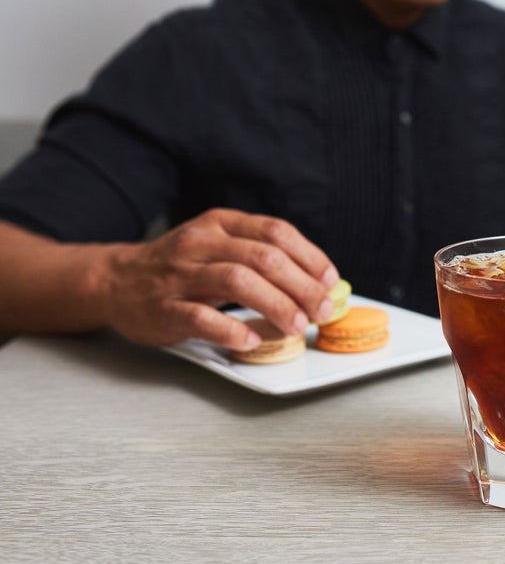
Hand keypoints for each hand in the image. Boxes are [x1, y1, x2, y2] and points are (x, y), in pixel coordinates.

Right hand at [101, 208, 338, 349]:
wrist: (115, 281)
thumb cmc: (181, 267)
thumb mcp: (219, 246)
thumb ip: (261, 256)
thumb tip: (318, 281)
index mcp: (221, 224)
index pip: (276, 232)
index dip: (310, 257)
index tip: (330, 281)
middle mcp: (201, 243)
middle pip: (264, 258)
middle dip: (302, 286)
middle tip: (322, 310)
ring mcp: (180, 275)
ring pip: (237, 281)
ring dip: (276, 305)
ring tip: (297, 326)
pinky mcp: (163, 308)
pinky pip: (202, 318)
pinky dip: (232, 329)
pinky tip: (251, 339)